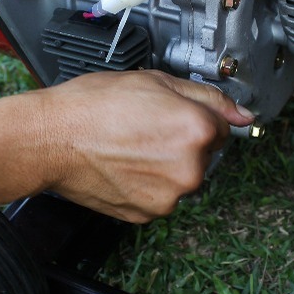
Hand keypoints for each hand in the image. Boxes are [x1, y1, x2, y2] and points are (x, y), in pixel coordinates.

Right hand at [31, 70, 254, 222]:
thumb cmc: (93, 106)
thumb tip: (242, 113)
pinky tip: (124, 166)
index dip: (194, 116)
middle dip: (181, 142)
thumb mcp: (154, 81)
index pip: (222, 126)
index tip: (171, 115)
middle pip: (203, 154)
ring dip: (165, 165)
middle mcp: (190, 168)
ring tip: (130, 146)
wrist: (51, 138)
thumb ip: (206, 96)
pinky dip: (147, 184)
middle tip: (144, 128)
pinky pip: (160, 196)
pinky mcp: (149, 213)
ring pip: (181, 177)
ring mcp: (170, 195)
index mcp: (197, 129)